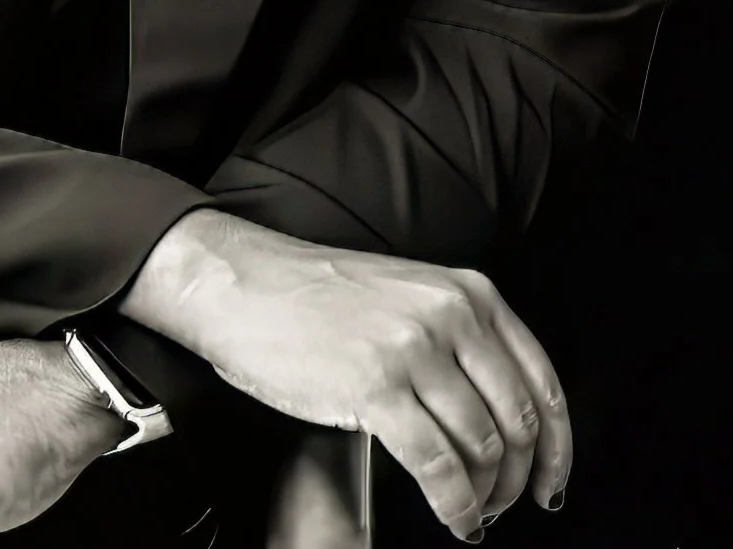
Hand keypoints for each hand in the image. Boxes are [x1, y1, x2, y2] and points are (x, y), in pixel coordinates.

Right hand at [121, 209, 570, 542]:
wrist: (245, 285)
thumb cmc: (318, 296)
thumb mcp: (410, 296)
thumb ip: (460, 337)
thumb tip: (505, 416)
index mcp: (468, 292)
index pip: (542, 381)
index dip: (558, 447)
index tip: (552, 482)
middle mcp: (451, 316)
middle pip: (519, 424)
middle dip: (518, 481)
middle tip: (501, 507)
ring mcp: (414, 351)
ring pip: (482, 450)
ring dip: (484, 499)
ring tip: (468, 514)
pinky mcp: (375, 387)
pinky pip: (438, 468)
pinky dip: (454, 507)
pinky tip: (451, 520)